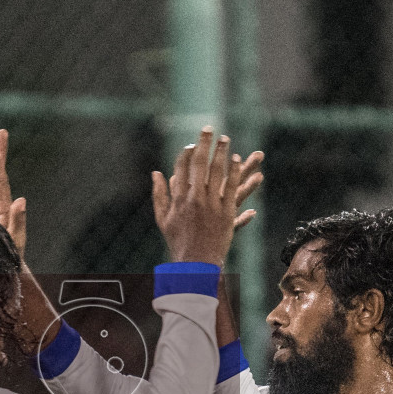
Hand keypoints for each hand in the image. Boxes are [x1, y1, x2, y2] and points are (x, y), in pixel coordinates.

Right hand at [152, 127, 263, 265]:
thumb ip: (159, 194)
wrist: (196, 263)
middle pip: (199, 165)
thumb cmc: (178, 241)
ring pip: (217, 173)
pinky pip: (231, 188)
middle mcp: (194, 199)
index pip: (181, 168)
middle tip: (209, 130)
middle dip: (204, 145)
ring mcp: (211, 205)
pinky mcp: (226, 212)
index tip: (191, 143)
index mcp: (178, 199)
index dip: (186, 153)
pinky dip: (234, 172)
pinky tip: (237, 160)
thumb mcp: (162, 218)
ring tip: (225, 140)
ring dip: (221, 153)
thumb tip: (156, 172)